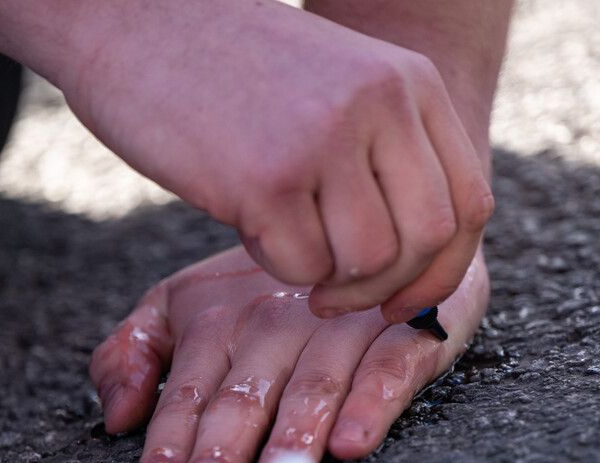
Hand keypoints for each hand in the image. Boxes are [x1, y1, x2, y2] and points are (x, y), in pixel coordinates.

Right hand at [60, 0, 491, 319]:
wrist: (131, 22)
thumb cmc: (229, 68)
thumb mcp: (335, 86)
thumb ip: (385, 150)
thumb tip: (418, 259)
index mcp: (408, 81)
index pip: (469, 203)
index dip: (442, 269)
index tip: (400, 299)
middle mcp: (380, 105)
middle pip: (428, 240)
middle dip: (387, 290)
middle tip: (337, 296)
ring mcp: (325, 139)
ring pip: (368, 262)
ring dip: (326, 279)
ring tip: (282, 243)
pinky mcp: (267, 178)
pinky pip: (301, 265)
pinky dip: (276, 264)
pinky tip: (246, 222)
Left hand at [90, 245, 488, 462]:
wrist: (371, 229)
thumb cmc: (268, 289)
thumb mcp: (186, 308)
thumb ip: (136, 353)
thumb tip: (117, 416)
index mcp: (217, 322)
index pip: (189, 388)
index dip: (172, 437)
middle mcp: (275, 323)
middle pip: (247, 391)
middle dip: (224, 443)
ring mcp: (342, 325)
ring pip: (315, 384)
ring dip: (294, 432)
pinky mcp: (404, 330)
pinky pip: (388, 368)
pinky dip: (372, 403)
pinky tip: (352, 440)